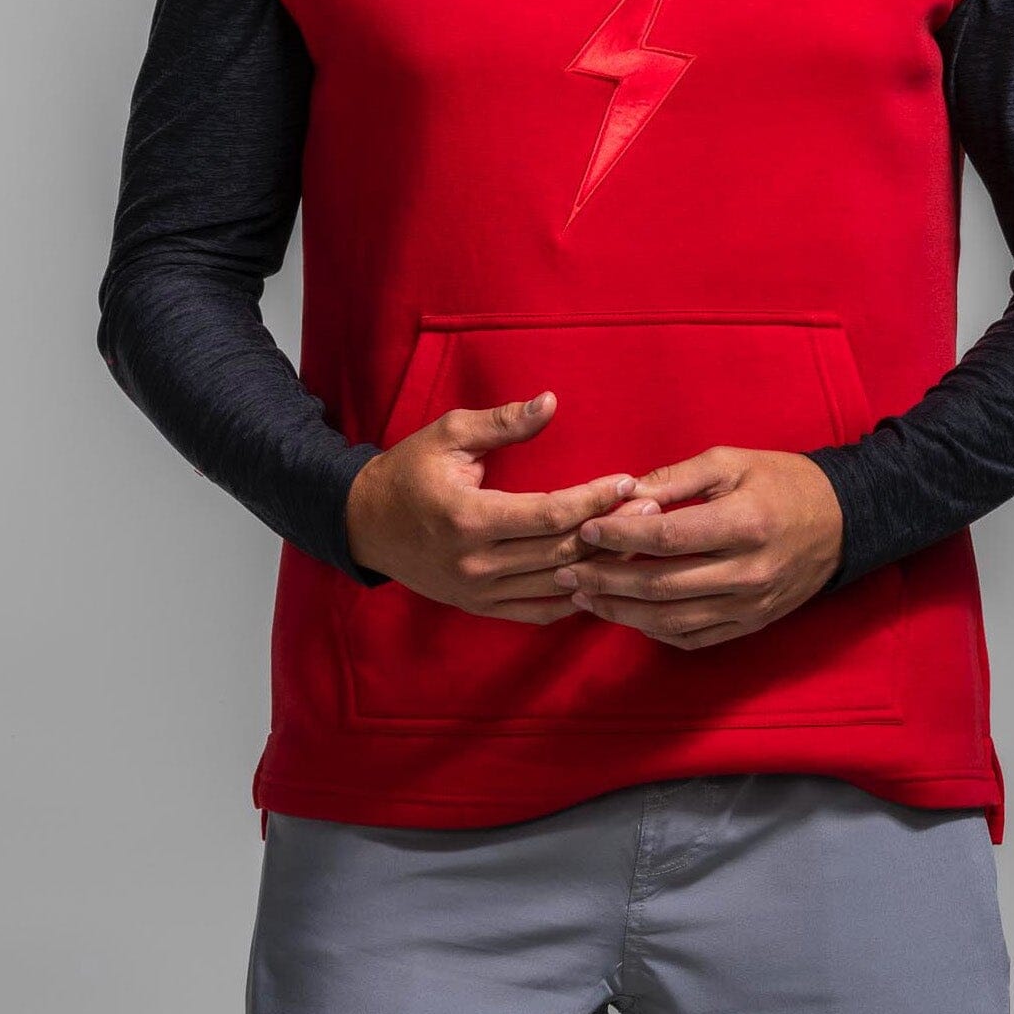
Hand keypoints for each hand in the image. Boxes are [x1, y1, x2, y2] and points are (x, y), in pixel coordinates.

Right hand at [343, 389, 661, 622]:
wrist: (362, 524)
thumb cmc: (408, 471)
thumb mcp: (448, 434)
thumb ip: (502, 423)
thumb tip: (550, 402)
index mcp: (469, 518)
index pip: (549, 515)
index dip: (593, 499)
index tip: (627, 481)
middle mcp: (476, 563)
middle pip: (560, 552)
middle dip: (610, 530)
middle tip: (651, 508)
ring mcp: (478, 592)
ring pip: (555, 584)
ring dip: (600, 565)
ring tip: (639, 541)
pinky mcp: (479, 607)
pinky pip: (538, 611)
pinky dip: (574, 598)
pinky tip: (603, 580)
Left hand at [552, 446, 844, 648]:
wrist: (843, 520)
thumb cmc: (782, 480)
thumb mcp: (730, 461)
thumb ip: (675, 479)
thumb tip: (622, 494)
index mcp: (743, 523)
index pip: (667, 538)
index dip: (620, 537)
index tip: (584, 531)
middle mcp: (748, 572)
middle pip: (663, 586)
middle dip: (607, 581)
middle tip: (567, 572)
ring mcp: (751, 605)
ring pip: (673, 620)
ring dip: (622, 613)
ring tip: (584, 598)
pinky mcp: (752, 624)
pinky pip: (695, 637)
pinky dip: (656, 630)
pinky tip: (628, 616)